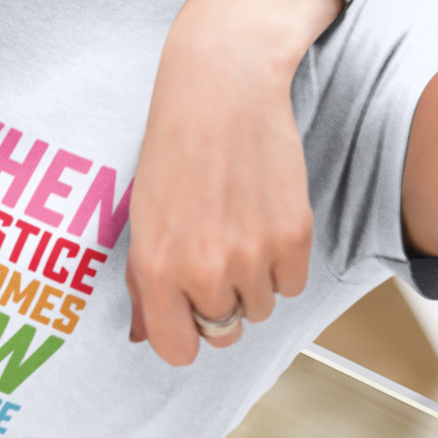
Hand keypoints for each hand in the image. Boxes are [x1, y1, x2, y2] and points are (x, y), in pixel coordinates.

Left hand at [126, 0, 336, 365]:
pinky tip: (262, 216)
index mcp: (154, 265)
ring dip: (252, 279)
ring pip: (261, 307)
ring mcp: (252, 256)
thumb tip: (143, 335)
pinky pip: (292, 284)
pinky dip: (282, 261)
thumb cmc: (174, 144)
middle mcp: (202, 270)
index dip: (183, 334)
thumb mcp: (143, 212)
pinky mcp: (294, 237)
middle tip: (213, 249)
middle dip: (218, 301)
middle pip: (223, 329)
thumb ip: (144, 280)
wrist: (222, 87)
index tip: (186, 313)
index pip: (176, 350)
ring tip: (236, 224)